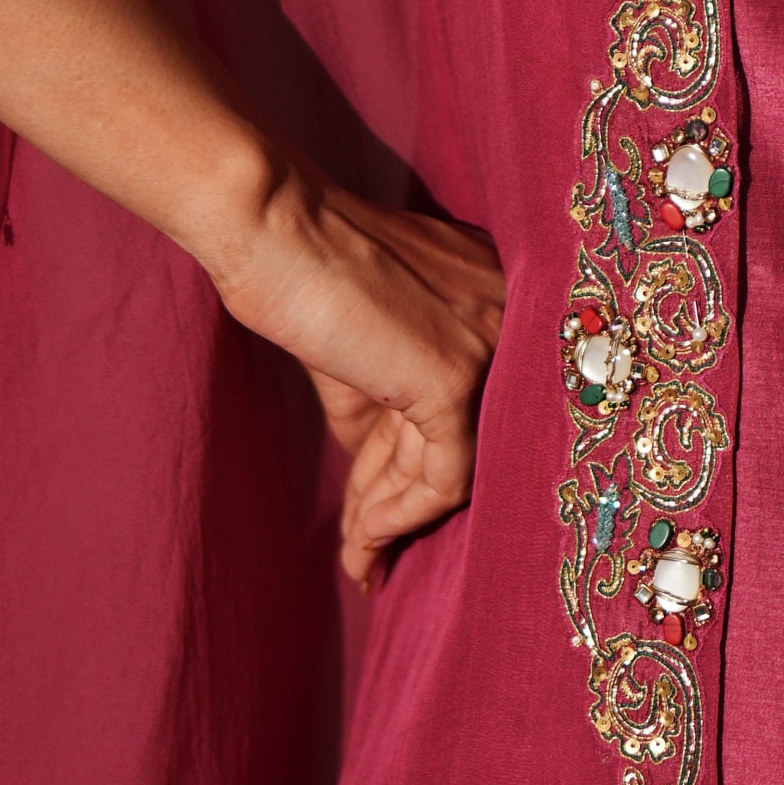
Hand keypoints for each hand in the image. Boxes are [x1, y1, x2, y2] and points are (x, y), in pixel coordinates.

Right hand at [197, 163, 507, 586]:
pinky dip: (398, 517)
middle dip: (409, 501)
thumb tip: (384, 489)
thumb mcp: (359, 353)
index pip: (473, 401)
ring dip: (395, 520)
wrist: (269, 225)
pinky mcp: (454, 378)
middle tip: (372, 553)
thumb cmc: (300, 272)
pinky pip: (442, 478)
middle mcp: (513, 314)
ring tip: (358, 559)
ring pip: (457, 465)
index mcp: (498, 293)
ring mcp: (490, 345)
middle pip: (468, 436)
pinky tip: (362, 540)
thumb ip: (388, 409)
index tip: (389, 515)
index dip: (424, 463)